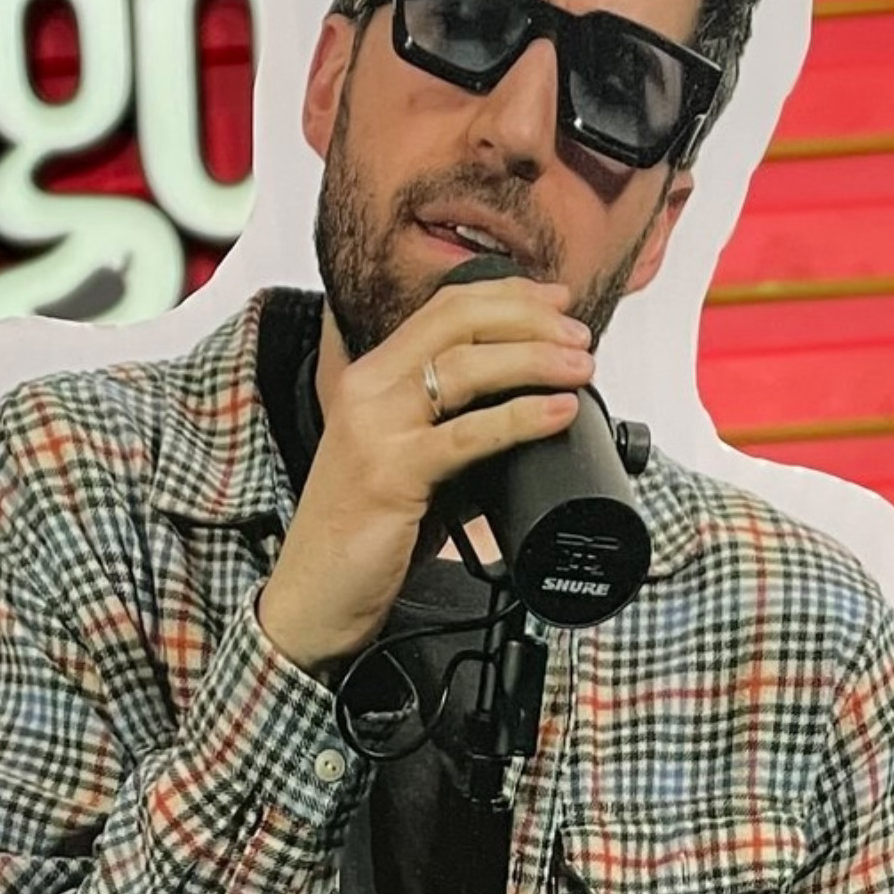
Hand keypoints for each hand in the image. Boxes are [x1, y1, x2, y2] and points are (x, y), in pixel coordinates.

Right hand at [258, 278, 593, 672]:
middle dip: (530, 320)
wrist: (312, 597)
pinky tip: (556, 413)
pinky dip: (520, 417)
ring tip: (581, 369)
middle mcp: (368, 390)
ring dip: (534, 359)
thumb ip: (460, 436)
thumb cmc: (364, 535)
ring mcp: (374, 428)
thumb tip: (532, 419)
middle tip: (579, 338)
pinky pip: (466, 435)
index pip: (444, 308)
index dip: (509, 296)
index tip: (559, 301)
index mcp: (372, 378)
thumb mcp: (414, 467)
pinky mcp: (389, 473)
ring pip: (464, 367)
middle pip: (457, 322)